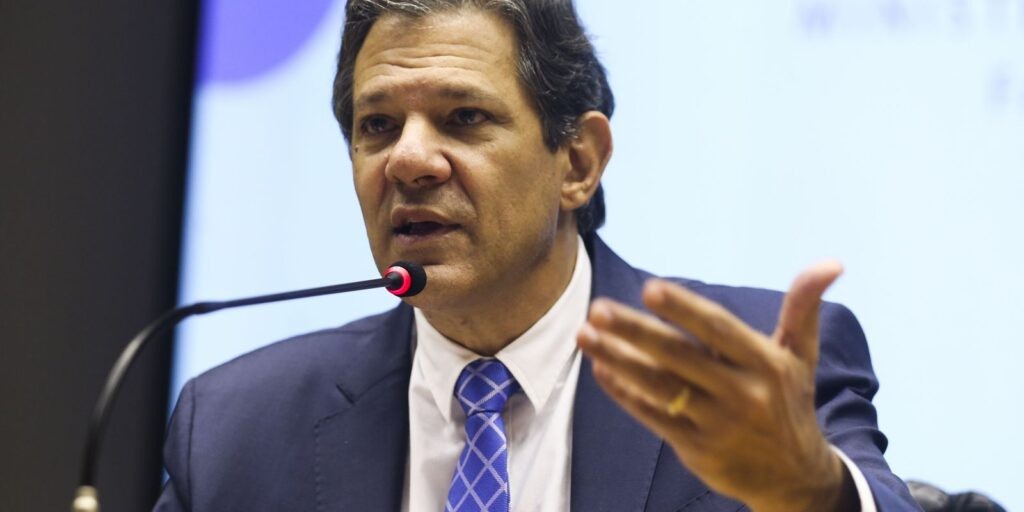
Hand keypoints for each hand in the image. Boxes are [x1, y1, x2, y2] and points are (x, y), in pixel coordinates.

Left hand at [576, 261, 857, 511]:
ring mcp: (717, 424)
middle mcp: (742, 393)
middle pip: (680, 357)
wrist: (796, 478)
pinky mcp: (697, 449)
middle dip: (636, 332)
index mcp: (766, 364)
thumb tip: (832, 262)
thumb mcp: (801, 356)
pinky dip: (625, 393)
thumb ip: (803, 306)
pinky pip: (654, 417)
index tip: (650, 289)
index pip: (719, 330)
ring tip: (585, 334)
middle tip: (598, 309)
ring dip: (618, 359)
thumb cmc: (789, 402)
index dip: (685, 310)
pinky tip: (601, 367)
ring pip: (659, 387)